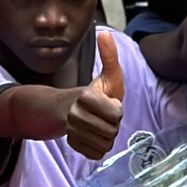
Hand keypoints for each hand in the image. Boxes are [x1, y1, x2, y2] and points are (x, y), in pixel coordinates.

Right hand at [66, 28, 124, 158]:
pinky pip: (96, 154)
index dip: (116, 110)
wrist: (70, 110)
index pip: (116, 114)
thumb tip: (105, 33)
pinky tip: (92, 136)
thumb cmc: (96, 93)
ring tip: (99, 125)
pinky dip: (98, 147)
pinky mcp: (74, 145)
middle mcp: (75, 114)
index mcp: (85, 96)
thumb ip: (109, 56)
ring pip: (105, 144)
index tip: (109, 103)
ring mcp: (72, 131)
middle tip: (104, 115)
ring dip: (106, 136)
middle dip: (112, 124)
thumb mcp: (107, 75)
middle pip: (111, 131)